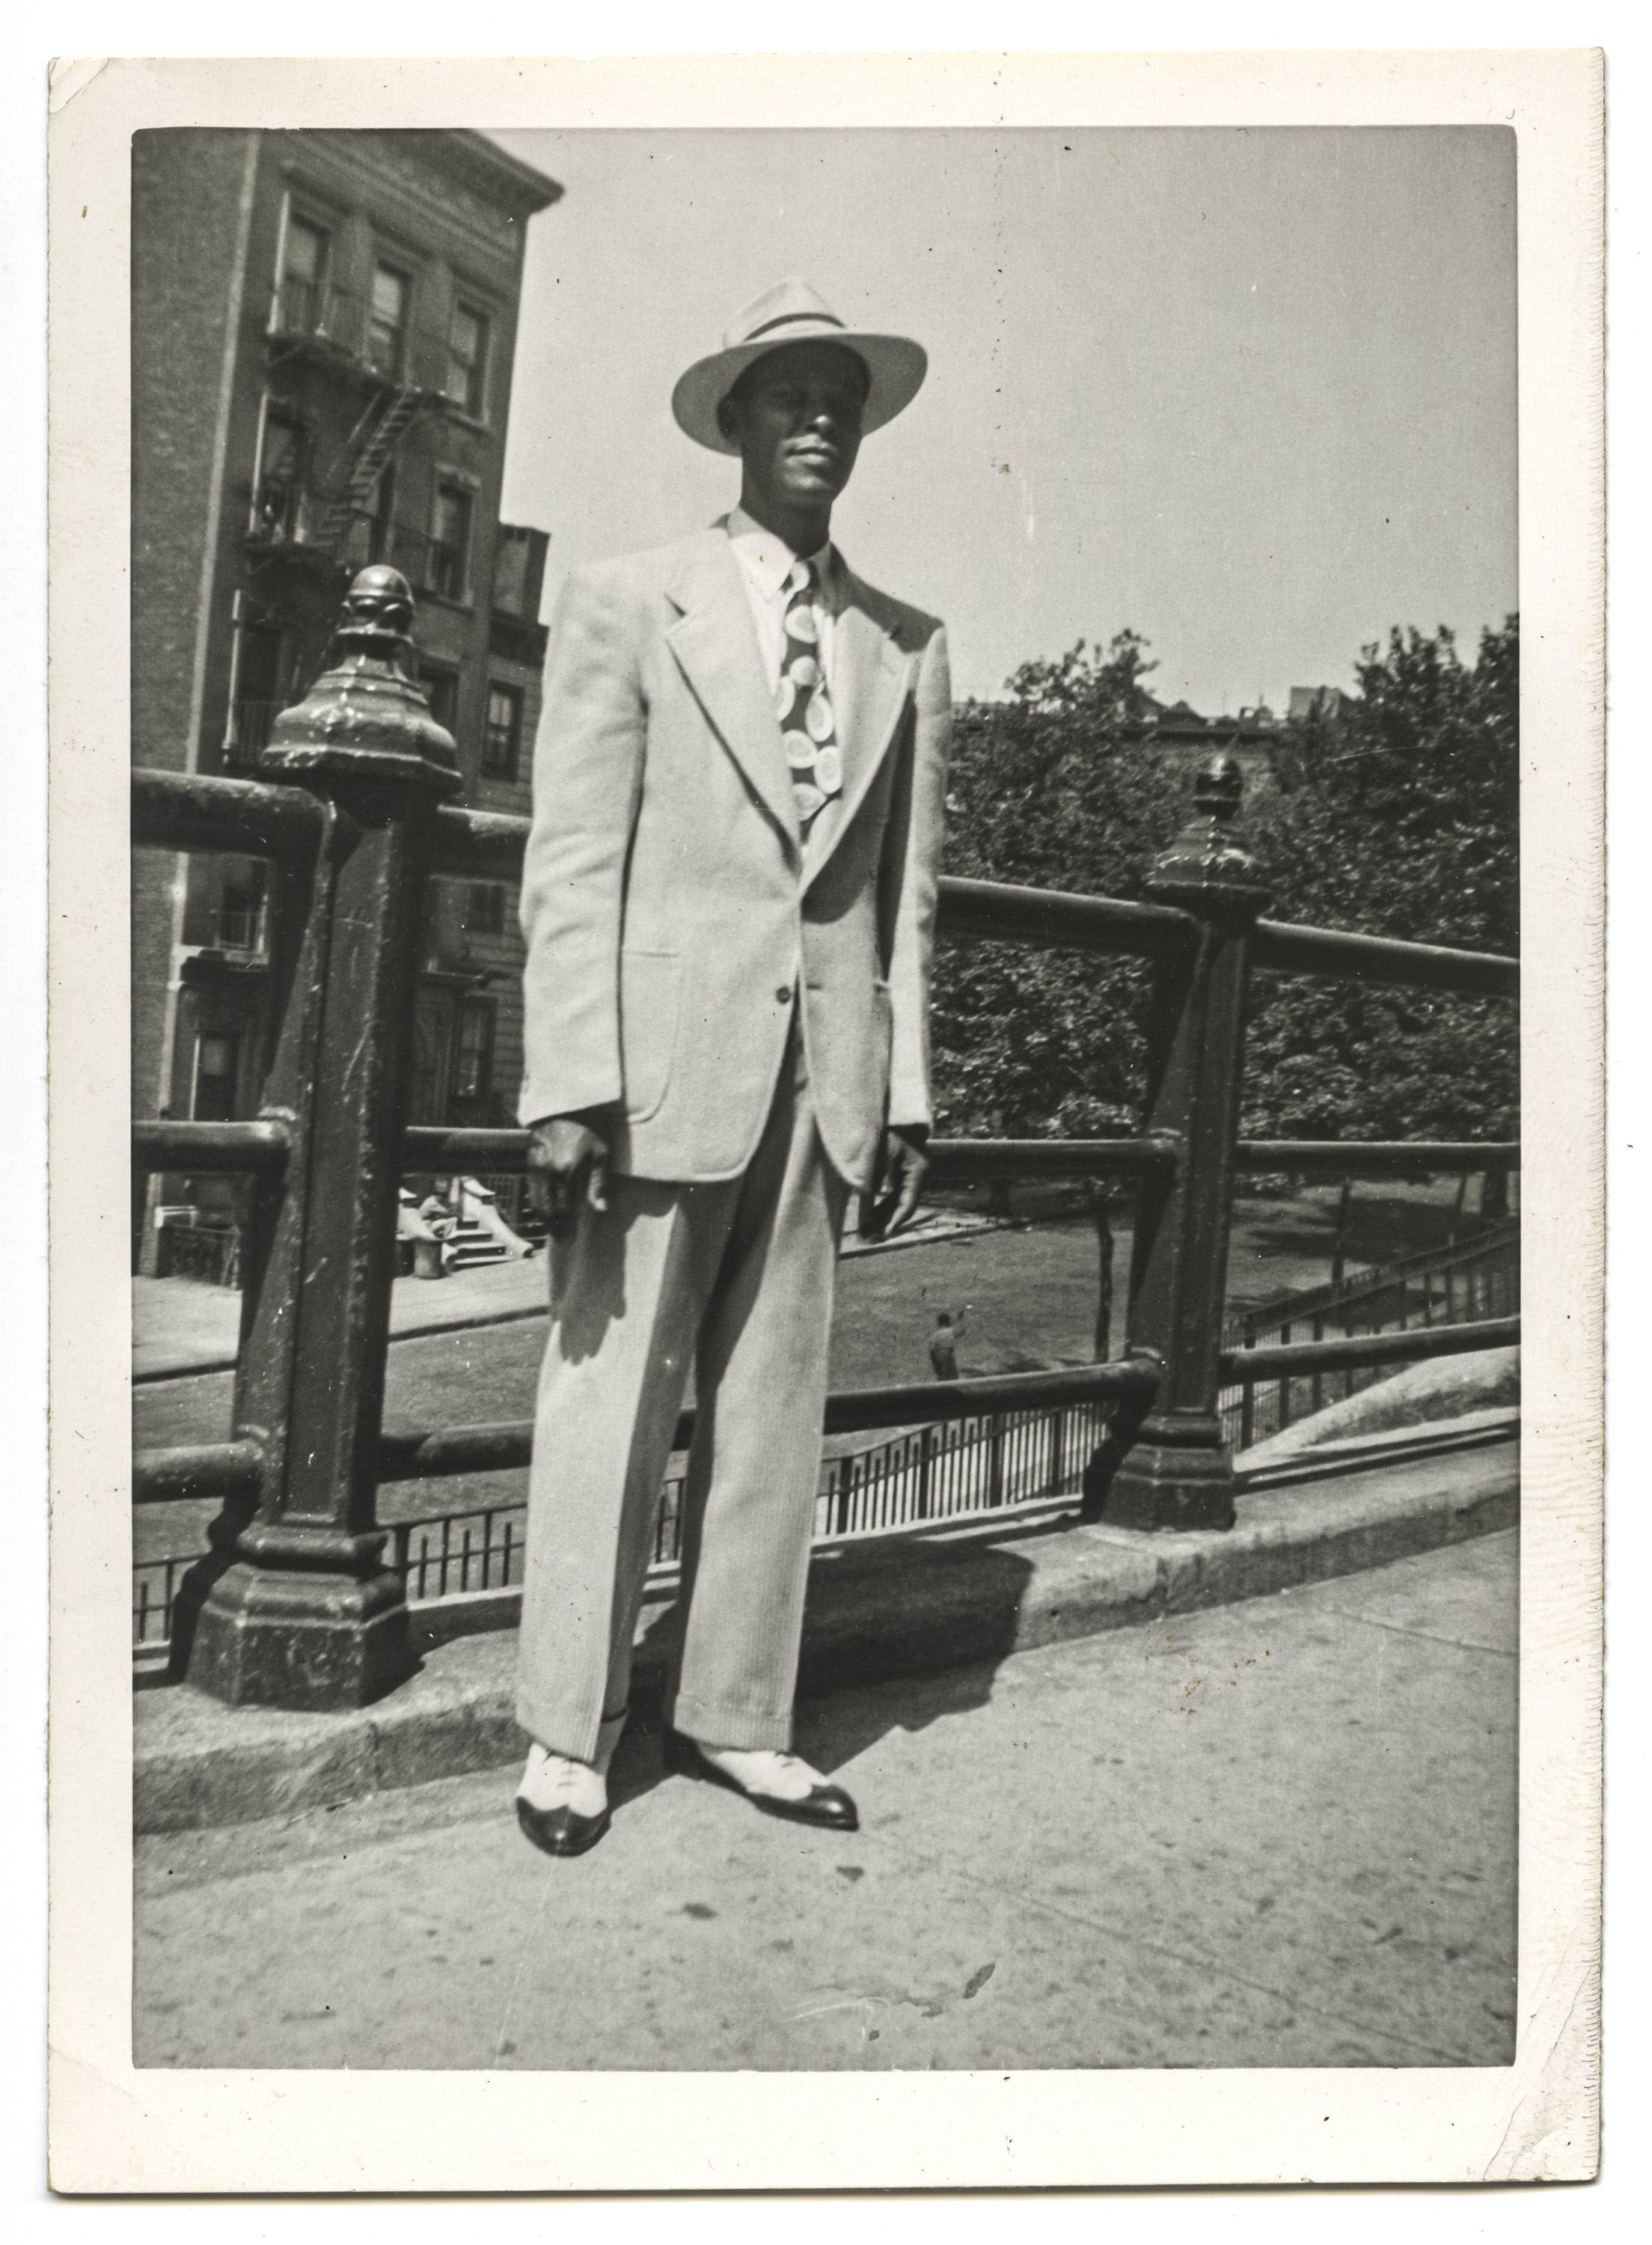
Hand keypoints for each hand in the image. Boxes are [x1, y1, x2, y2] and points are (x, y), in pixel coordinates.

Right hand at [527, 1112, 611, 1240]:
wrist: (564, 1105)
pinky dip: (538, 1204)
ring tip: (554, 1231)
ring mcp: (535, 1167)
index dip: (567, 1227)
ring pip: (536, 1202)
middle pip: (547, 1210)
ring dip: (545, 1219)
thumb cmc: (588, 1129)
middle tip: (563, 1241)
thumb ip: (599, 1183)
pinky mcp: (529, 1162)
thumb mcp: (600, 1153)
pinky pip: (531, 1190)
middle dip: (554, 1228)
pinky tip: (546, 1212)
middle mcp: (547, 1171)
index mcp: (567, 1170)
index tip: (571, 1241)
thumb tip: (600, 1209)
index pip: (564, 1208)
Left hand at [869, 1123, 929, 1239]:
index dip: (896, 1221)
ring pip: (898, 1204)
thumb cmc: (888, 1131)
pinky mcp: (906, 1177)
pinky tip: (868, 1219)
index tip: (884, 1234)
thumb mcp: (879, 1151)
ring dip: (882, 1218)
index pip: (908, 1204)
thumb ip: (874, 1175)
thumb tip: (866, 1198)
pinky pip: (894, 1197)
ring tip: (864, 1232)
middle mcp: (919, 1177)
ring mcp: (914, 1178)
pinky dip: (882, 1207)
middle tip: (868, 1238)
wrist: (896, 1118)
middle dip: (885, 1223)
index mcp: (918, 1172)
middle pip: (903, 1207)